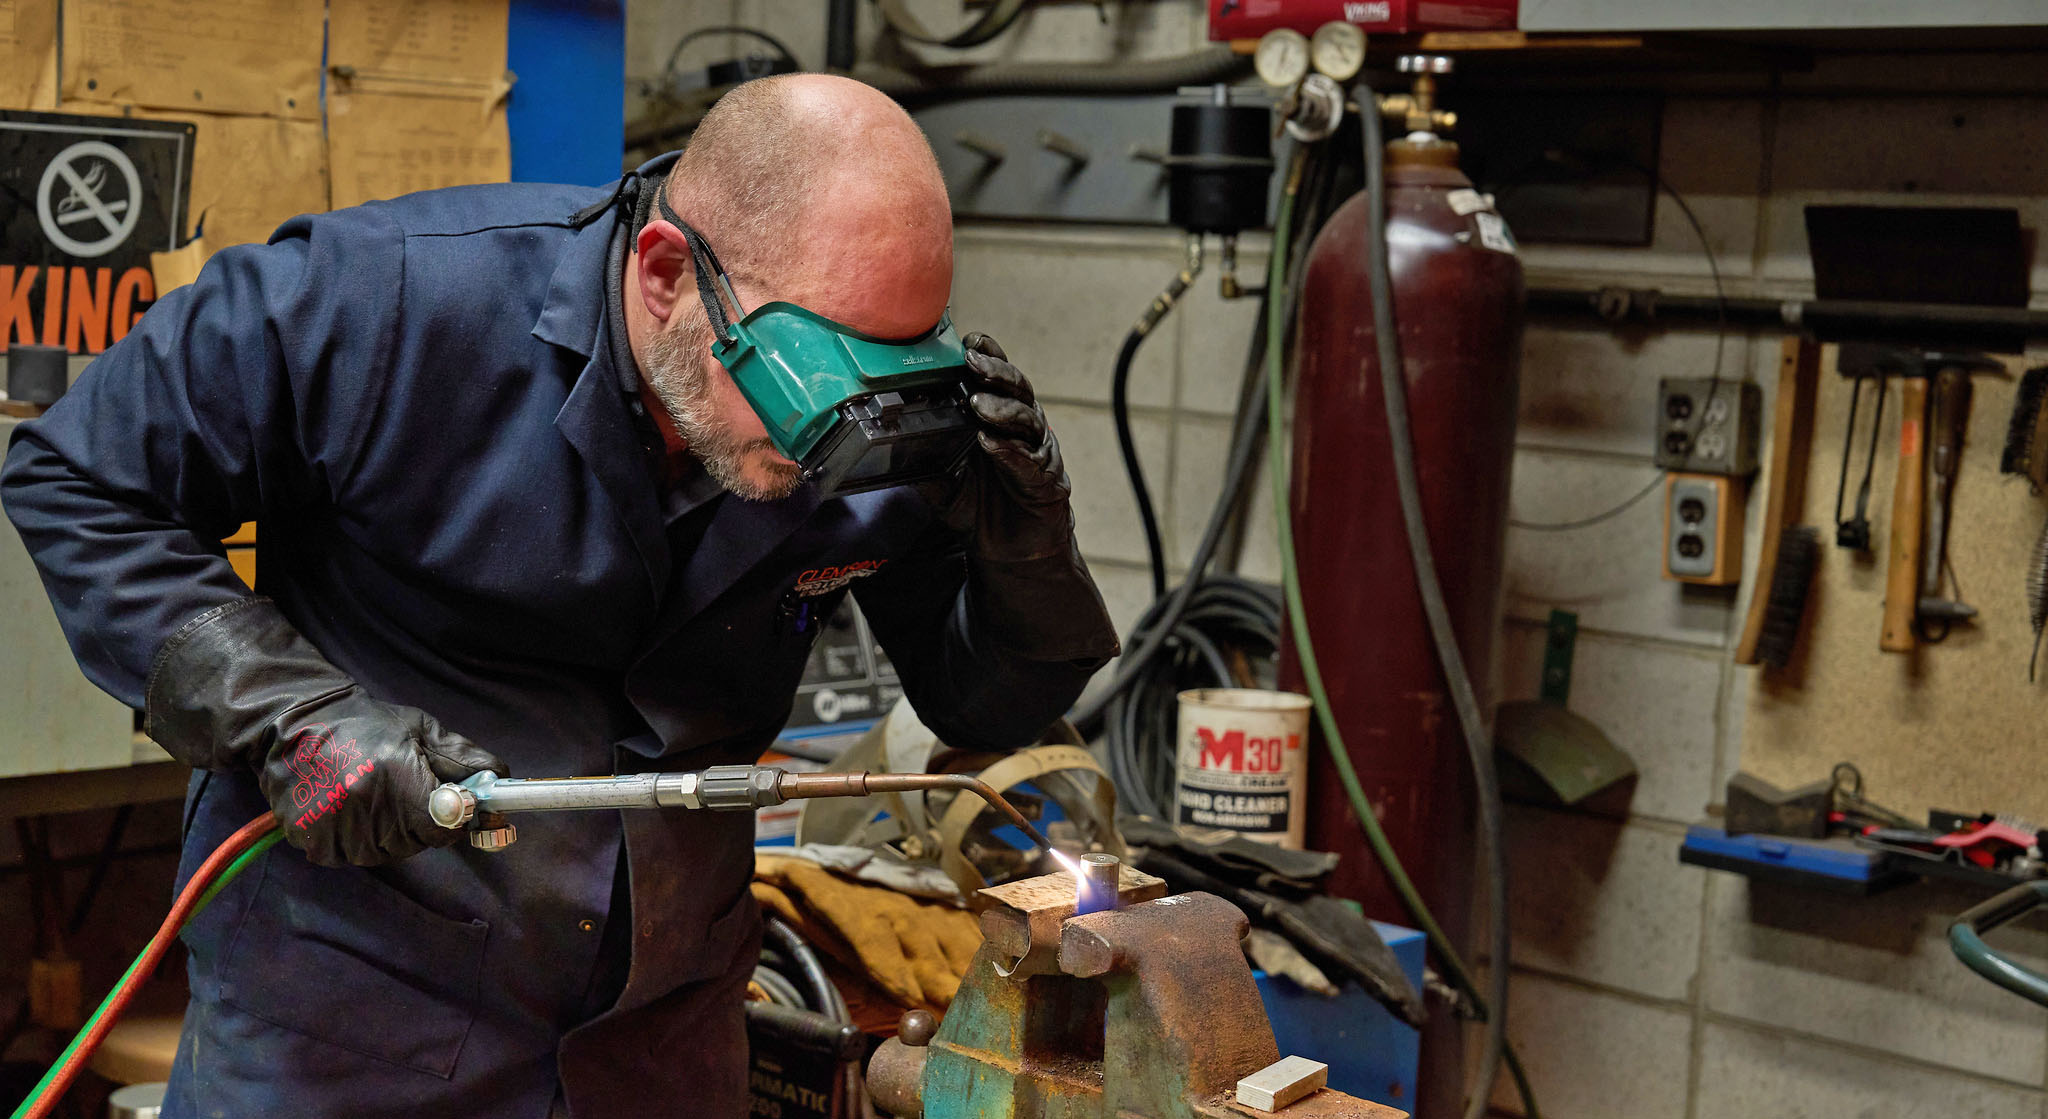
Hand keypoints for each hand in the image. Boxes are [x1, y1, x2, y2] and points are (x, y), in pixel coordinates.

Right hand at [146, 597, 507, 866]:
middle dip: (419, 822)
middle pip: (416, 842)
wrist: (293, 724)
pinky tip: (347, 809)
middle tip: (400, 789)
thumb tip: (504, 783)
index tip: (448, 804)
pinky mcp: (309, 840)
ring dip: (387, 834)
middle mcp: (363, 805)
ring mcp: (333, 826)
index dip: (452, 817)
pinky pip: (349, 857)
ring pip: (384, 854)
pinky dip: (355, 840)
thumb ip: (465, 761)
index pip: (445, 824)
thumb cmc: (366, 725)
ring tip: (370, 795)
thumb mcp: (422, 731)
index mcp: (396, 775)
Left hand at [926, 333, 1074, 563]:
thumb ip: (921, 456)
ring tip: (977, 404)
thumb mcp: (940, 479)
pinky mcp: (1047, 482)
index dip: (987, 355)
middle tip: (972, 362)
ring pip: (1026, 420)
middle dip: (995, 372)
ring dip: (1002, 409)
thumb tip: (884, 440)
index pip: (995, 378)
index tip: (968, 341)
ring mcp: (1038, 453)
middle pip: (1017, 389)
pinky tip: (991, 442)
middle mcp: (1023, 428)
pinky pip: (1029, 461)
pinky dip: (1010, 450)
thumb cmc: (980, 507)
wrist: (1010, 553)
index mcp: (1000, 417)